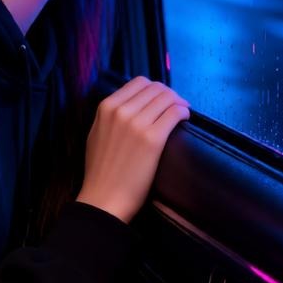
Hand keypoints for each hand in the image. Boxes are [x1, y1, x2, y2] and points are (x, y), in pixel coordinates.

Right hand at [77, 76, 188, 223]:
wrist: (104, 199)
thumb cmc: (100, 172)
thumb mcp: (96, 134)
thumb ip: (110, 116)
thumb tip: (131, 105)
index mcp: (106, 107)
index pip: (138, 83)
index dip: (155, 89)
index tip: (162, 99)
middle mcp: (121, 110)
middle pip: (155, 88)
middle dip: (169, 94)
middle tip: (177, 105)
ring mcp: (137, 123)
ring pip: (167, 97)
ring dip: (179, 102)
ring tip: (183, 111)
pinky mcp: (152, 139)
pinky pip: (174, 113)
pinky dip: (183, 112)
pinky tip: (186, 118)